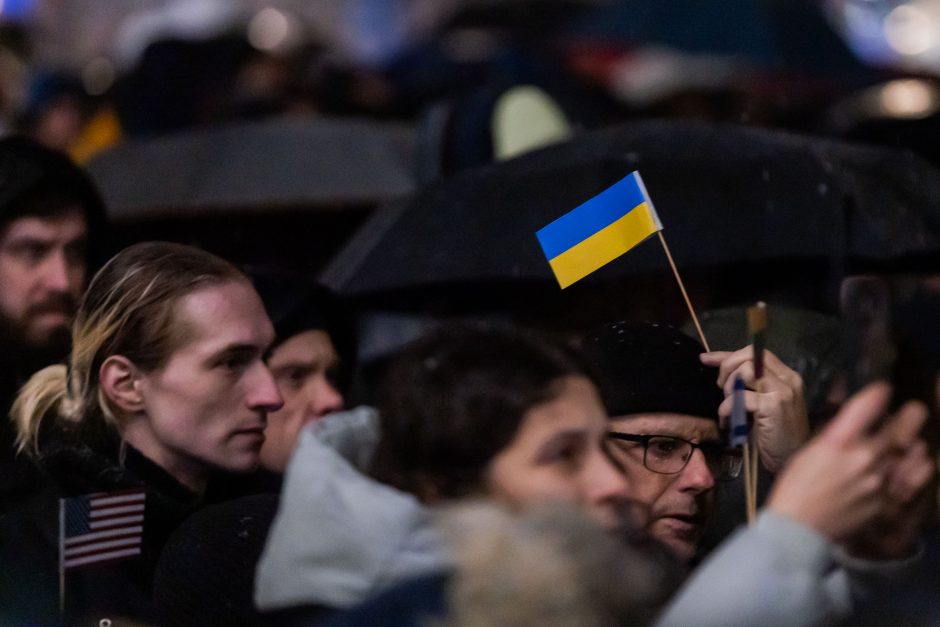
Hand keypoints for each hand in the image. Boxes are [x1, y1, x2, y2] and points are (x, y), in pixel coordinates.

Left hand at [701, 347, 808, 471]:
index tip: (706, 359)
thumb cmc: (774, 434)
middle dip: (727, 368)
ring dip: (728, 388)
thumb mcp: (761, 403)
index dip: (728, 355)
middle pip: (749, 356)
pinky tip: (727, 422)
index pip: (755, 352)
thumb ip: (747, 384)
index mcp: (786, 375)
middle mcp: (788, 379)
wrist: (790, 460)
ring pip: (745, 372)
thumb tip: (713, 362)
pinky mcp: (774, 406)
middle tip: (720, 388)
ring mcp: (783, 391)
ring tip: (728, 406)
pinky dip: (727, 409)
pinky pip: (740, 397)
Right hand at [765, 383, 925, 544]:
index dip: (880, 392)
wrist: (800, 527)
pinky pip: (909, 480)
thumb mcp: (809, 449)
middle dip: (910, 414)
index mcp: (839, 441)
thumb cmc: (796, 484)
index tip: (883, 390)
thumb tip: (855, 418)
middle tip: (913, 410)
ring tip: (910, 442)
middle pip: (902, 426)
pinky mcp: (887, 501)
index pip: (870, 404)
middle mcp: (864, 457)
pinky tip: (909, 467)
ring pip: (912, 452)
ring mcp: (879, 481)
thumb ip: (836, 433)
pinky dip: (911, 470)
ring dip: (913, 443)